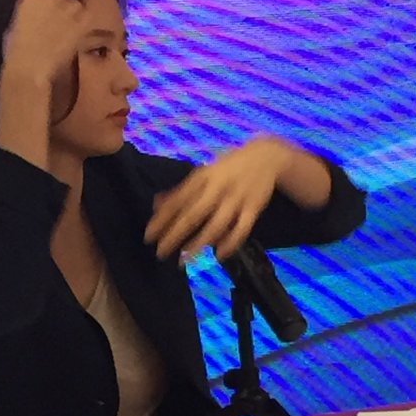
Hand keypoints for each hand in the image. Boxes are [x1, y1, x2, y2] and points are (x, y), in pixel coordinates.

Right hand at [1, 0, 87, 86]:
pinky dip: (85, 25)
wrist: (29, 66)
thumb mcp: (14, 30)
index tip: (44, 22)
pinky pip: (87, 18)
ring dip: (73, 16)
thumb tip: (33, 23)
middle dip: (59, 10)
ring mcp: (66, 9)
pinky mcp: (78, 23)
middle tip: (57, 28)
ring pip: (75, 5)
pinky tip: (79, 36)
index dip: (44, 10)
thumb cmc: (16, 54)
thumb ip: (27, 20)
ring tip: (69, 32)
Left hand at [143, 137, 295, 261]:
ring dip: (199, 243)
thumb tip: (156, 204)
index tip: (148, 237)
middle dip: (175, 235)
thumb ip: (181, 190)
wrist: (266, 156)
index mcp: (202, 178)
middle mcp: (217, 188)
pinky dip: (231, 243)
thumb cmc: (228, 168)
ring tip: (185, 260)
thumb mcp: (203, 173)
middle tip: (160, 253)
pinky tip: (219, 255)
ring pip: (216, 225)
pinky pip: (242, 229)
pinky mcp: (253, 208)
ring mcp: (236, 199)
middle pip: (193, 215)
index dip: (161, 219)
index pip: (177, 201)